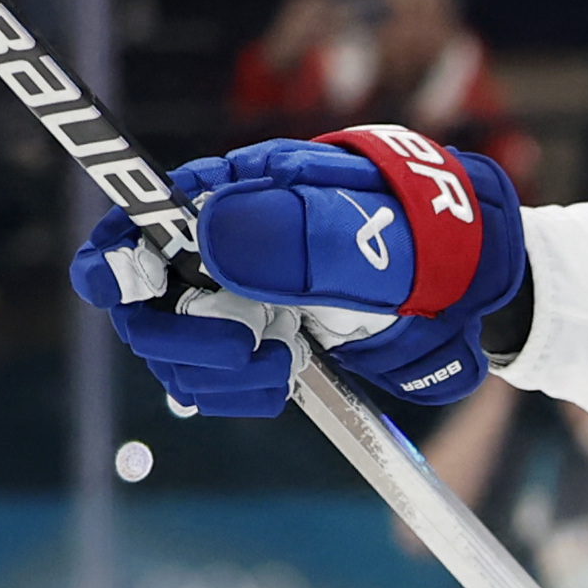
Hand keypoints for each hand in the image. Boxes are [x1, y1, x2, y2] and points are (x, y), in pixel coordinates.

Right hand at [70, 125, 526, 416]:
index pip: (136, 218)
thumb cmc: (426, 240)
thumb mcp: (371, 234)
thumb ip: (297, 236)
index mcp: (233, 196)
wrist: (475, 285)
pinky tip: (290, 375)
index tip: (117, 288)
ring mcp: (237, 297)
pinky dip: (244, 391)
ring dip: (219, 374)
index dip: (111, 255)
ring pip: (176, 354)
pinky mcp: (258, 341)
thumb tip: (211, 235)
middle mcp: (220, 247)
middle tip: (241, 348)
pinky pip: (218, 382)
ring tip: (284, 363)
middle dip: (180, 339)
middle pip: (142, 303)